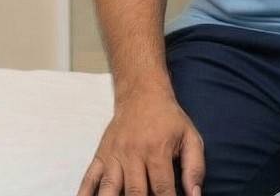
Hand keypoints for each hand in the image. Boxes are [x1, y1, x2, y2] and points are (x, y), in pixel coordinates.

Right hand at [77, 92, 203, 195]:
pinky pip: (88, 181)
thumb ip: (195, 167)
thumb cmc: (169, 120)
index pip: (162, 188)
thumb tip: (195, 195)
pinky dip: (84, 195)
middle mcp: (133, 155)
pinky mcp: (99, 158)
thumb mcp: (190, 137)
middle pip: (134, 193)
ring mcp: (113, 157)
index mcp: (157, 151)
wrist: (142, 94)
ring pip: (108, 190)